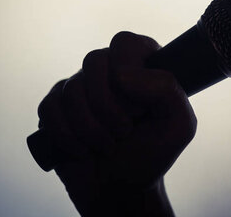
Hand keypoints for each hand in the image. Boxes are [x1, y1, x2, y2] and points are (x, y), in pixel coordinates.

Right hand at [36, 31, 196, 215]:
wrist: (120, 189)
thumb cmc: (151, 153)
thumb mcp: (180, 125)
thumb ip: (168, 89)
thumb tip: (122, 73)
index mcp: (142, 62)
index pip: (124, 42)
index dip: (128, 75)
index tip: (139, 108)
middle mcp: (110, 67)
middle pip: (94, 61)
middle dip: (108, 107)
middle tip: (124, 131)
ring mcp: (81, 85)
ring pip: (72, 89)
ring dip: (91, 129)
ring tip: (107, 145)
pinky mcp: (56, 106)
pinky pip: (50, 108)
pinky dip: (67, 137)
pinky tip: (83, 150)